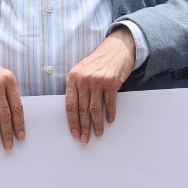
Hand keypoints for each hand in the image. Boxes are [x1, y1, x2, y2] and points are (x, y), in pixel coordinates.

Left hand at [64, 28, 137, 143]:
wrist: (117, 47)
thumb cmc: (99, 61)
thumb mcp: (82, 70)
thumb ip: (77, 86)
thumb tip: (76, 110)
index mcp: (73, 78)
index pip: (70, 105)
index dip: (72, 122)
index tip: (74, 133)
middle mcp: (84, 80)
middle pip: (82, 109)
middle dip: (83, 127)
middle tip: (84, 139)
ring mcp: (98, 81)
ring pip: (95, 109)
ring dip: (97, 124)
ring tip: (98, 134)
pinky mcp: (112, 82)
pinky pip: (110, 102)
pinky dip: (110, 113)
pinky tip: (110, 121)